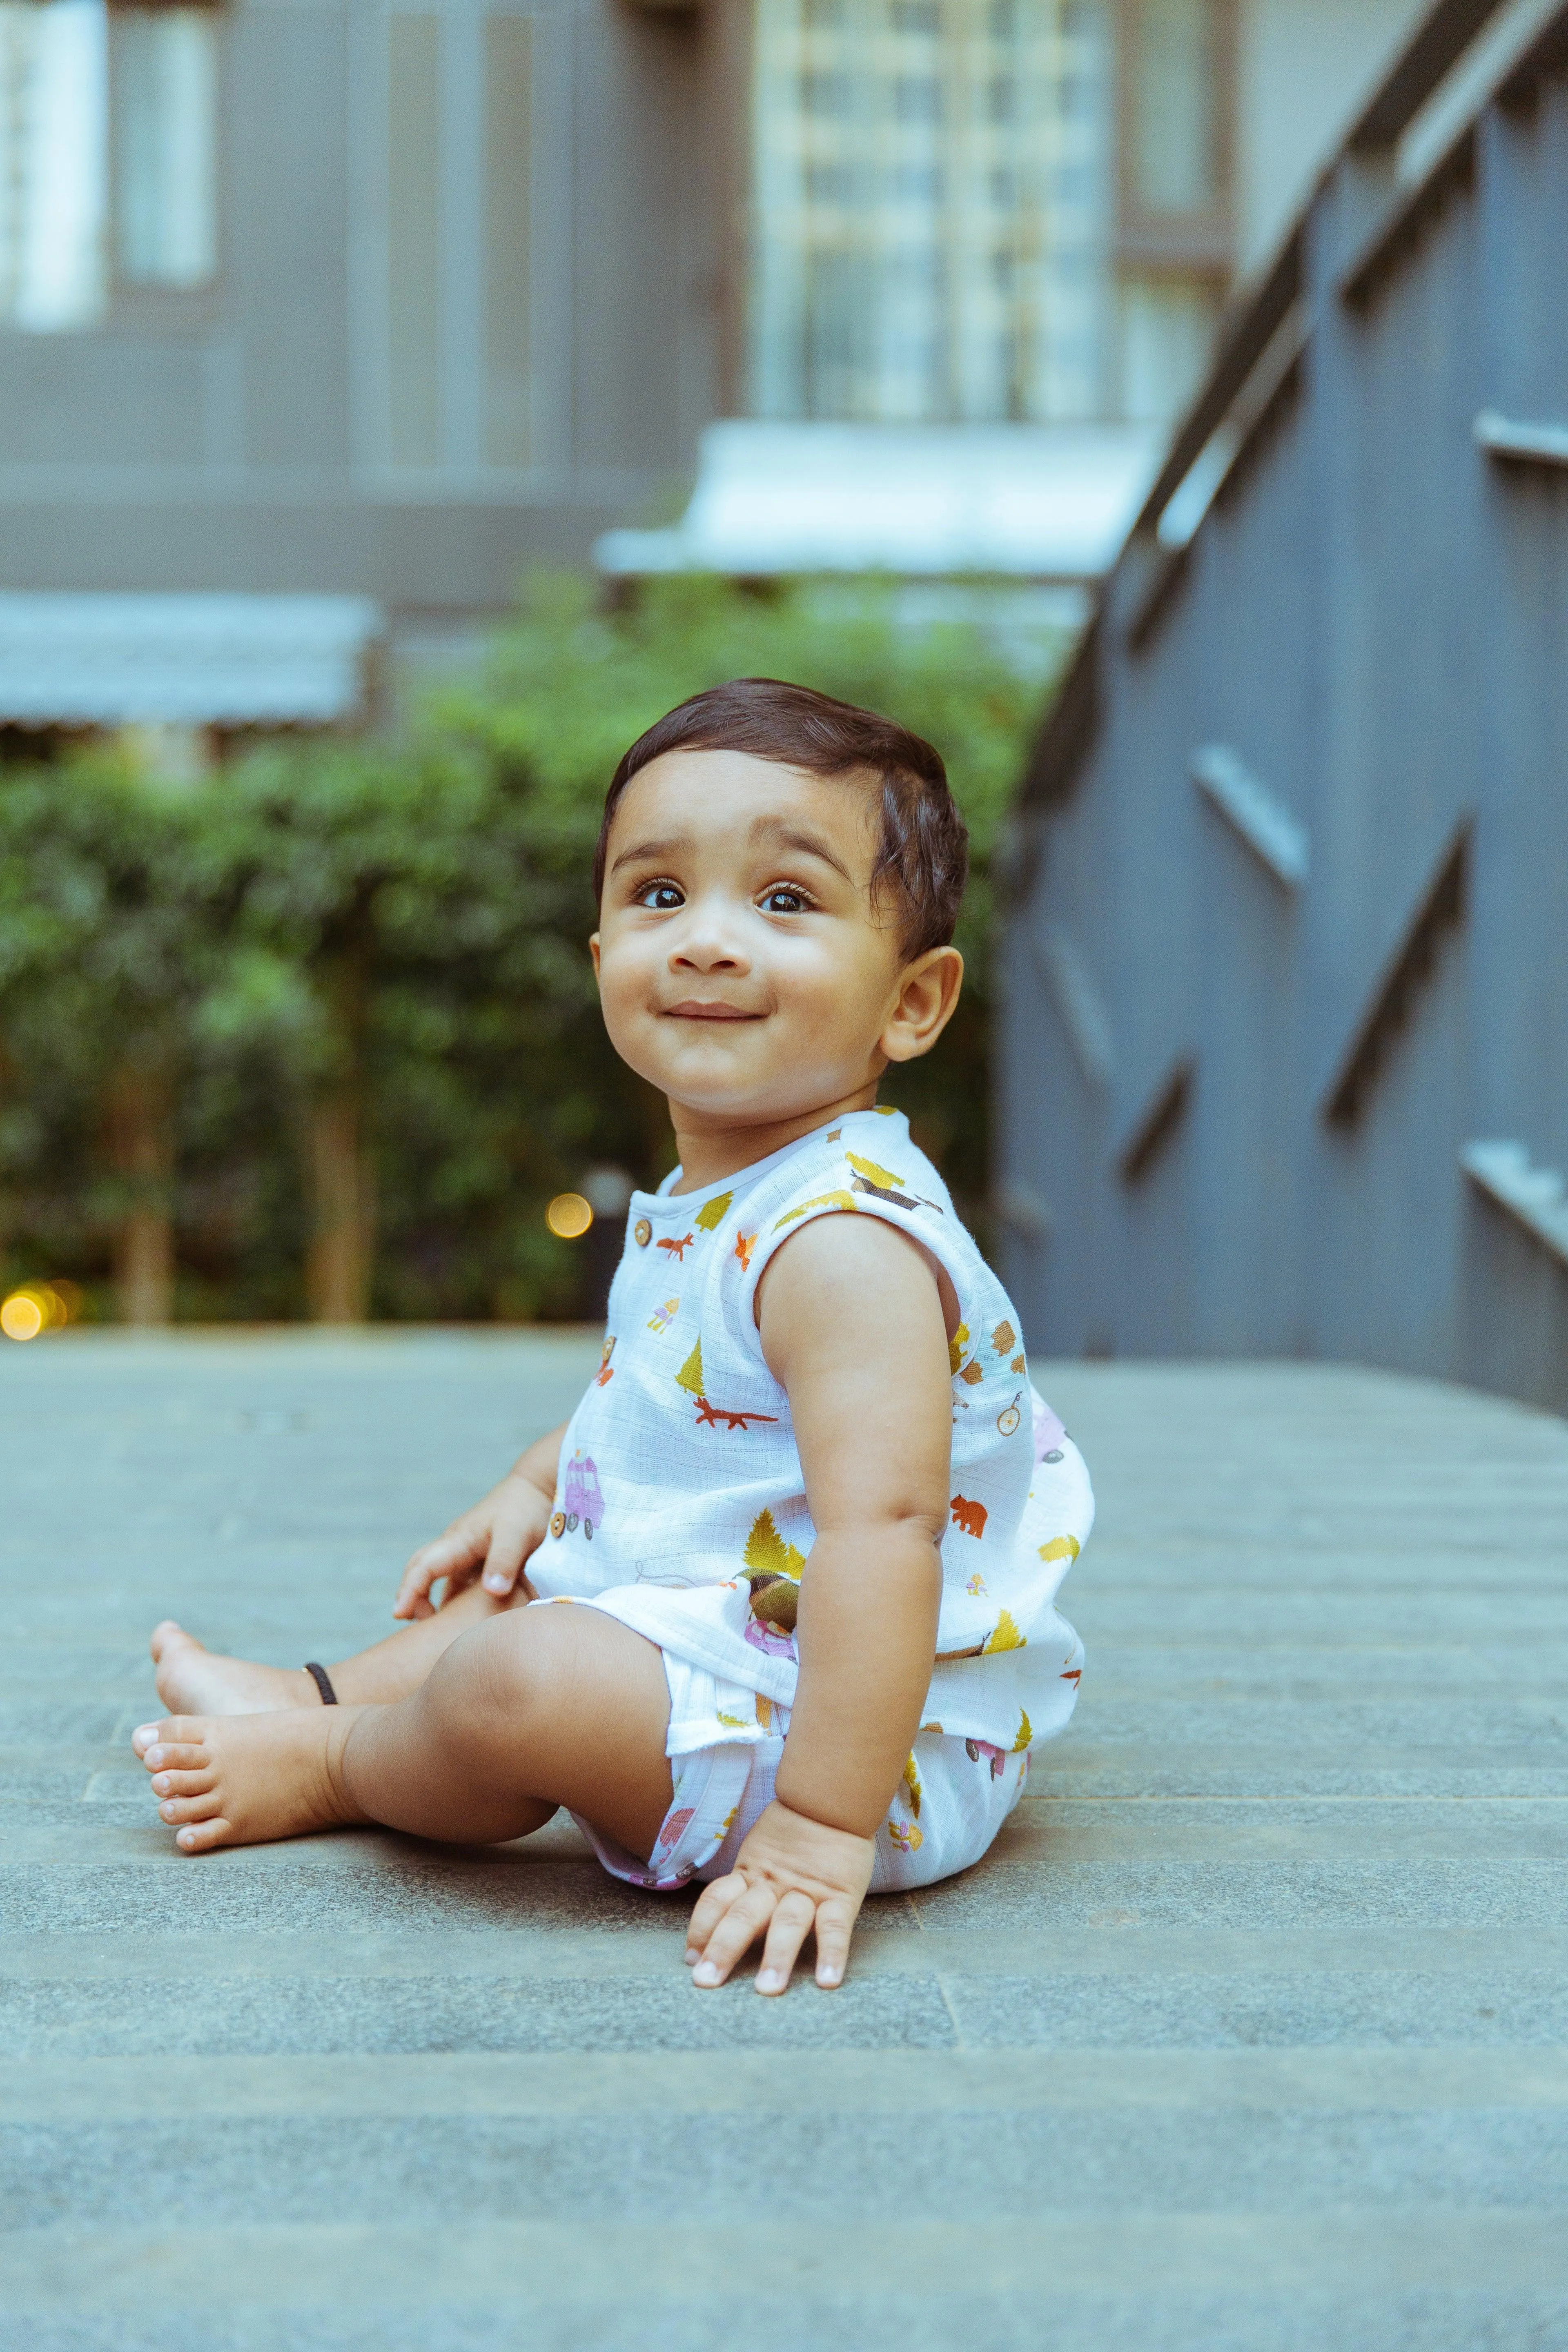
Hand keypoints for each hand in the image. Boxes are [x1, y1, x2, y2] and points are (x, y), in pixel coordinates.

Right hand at [393, 1470, 552, 1618]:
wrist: (540, 1489)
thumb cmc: (526, 1508)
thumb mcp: (516, 1533)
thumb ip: (503, 1560)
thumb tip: (492, 1592)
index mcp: (458, 1541)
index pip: (422, 1566)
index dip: (409, 1591)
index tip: (399, 1614)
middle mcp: (458, 1548)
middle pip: (422, 1572)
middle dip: (412, 1598)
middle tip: (414, 1628)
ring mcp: (469, 1555)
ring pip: (443, 1582)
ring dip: (437, 1605)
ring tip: (442, 1636)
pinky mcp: (484, 1562)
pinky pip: (464, 1586)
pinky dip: (460, 1603)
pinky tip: (471, 1623)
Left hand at [685, 1798, 874, 1995]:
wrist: (833, 1798)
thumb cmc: (794, 1831)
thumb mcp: (760, 1850)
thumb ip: (745, 1880)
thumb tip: (720, 1918)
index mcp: (751, 1873)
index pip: (717, 1900)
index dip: (701, 1928)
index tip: (690, 1958)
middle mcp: (774, 1885)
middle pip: (743, 1917)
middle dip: (723, 1950)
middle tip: (706, 1982)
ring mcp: (808, 1891)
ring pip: (787, 1925)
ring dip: (776, 1957)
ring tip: (767, 1990)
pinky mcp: (841, 1895)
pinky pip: (835, 1926)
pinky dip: (832, 1953)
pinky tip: (828, 1980)